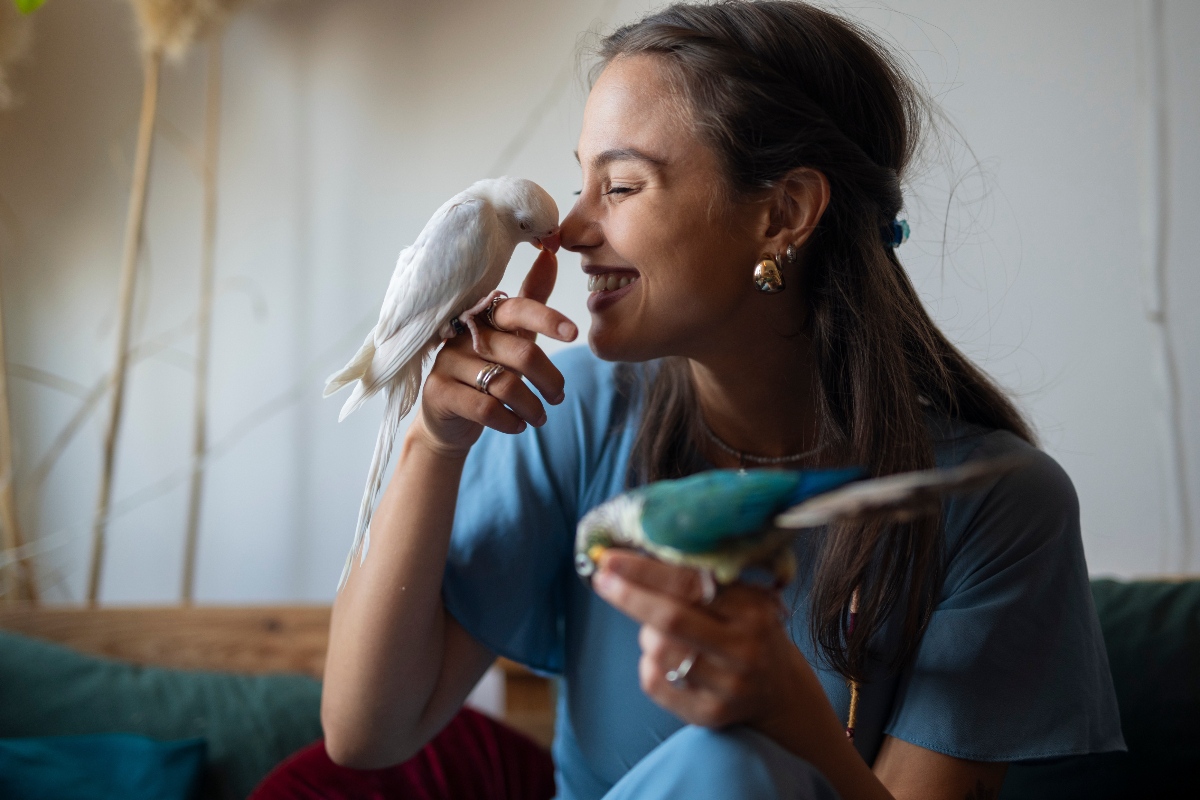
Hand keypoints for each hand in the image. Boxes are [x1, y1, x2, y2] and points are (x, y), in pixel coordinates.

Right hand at [415, 249, 578, 455]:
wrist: (448, 418)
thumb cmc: (485, 372)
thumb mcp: (511, 337)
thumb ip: (531, 301)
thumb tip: (550, 255)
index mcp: (484, 316)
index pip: (517, 308)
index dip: (547, 318)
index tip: (573, 333)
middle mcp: (464, 334)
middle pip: (521, 353)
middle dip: (550, 379)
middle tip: (559, 396)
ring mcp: (447, 362)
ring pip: (505, 385)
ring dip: (532, 406)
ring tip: (540, 417)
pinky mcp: (438, 391)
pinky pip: (484, 408)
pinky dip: (509, 421)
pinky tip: (517, 426)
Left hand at [592, 549, 823, 735]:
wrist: (780, 689)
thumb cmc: (747, 629)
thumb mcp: (741, 597)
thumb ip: (699, 579)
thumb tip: (635, 556)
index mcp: (752, 609)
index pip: (690, 584)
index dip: (645, 570)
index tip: (610, 559)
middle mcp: (744, 648)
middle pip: (670, 619)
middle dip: (629, 596)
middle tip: (602, 579)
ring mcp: (729, 685)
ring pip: (659, 651)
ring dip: (646, 634)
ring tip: (656, 630)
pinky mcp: (710, 714)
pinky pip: (655, 683)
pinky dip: (648, 664)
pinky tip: (661, 659)